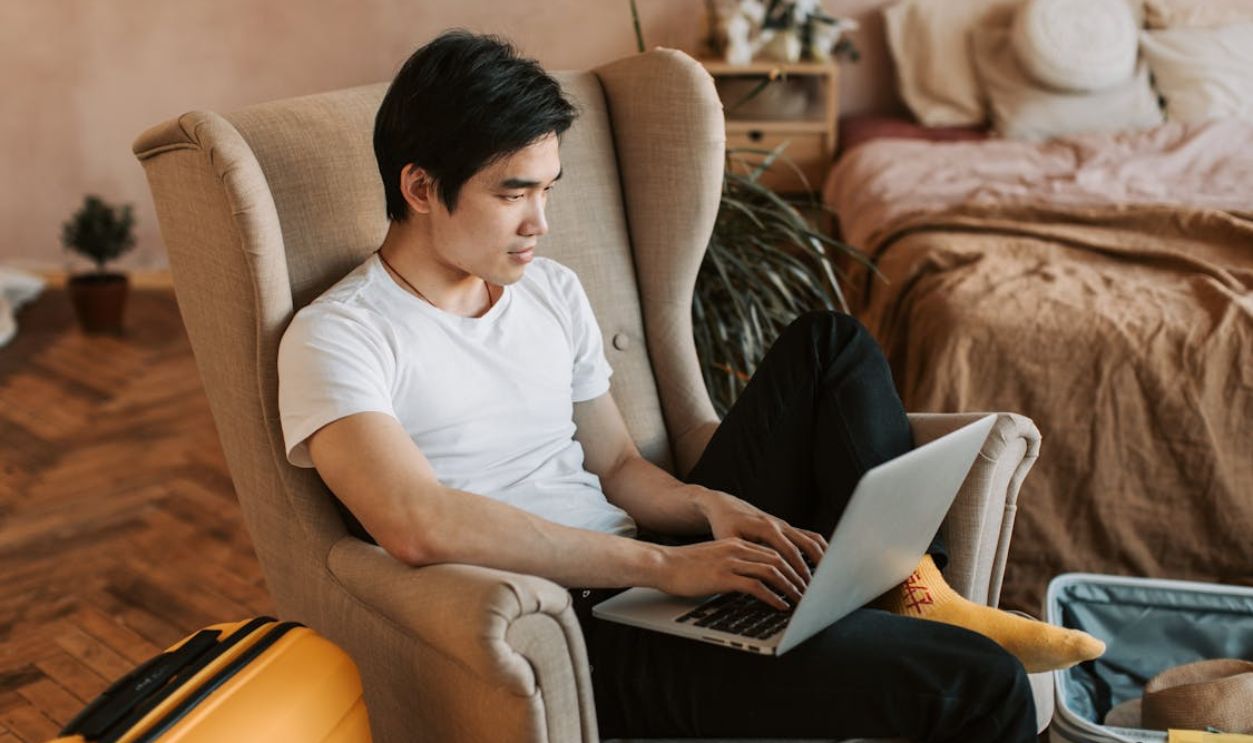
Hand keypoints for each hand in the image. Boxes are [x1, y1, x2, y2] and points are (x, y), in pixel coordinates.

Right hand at [655, 538, 805, 610]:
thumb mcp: (713, 559)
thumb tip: (749, 581)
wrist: (661, 564)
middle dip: (796, 577)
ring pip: (772, 571)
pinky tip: (780, 606)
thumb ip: (733, 565)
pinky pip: (756, 586)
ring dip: (789, 587)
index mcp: (736, 543)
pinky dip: (773, 597)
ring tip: (800, 600)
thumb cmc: (683, 566)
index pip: (773, 552)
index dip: (791, 566)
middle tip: (808, 592)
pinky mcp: (723, 576)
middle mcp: (737, 549)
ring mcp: (731, 561)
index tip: (802, 580)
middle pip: (778, 559)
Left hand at [696, 487, 827, 587]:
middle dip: (813, 569)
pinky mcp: (787, 528)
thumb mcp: (728, 540)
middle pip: (805, 546)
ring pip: (811, 540)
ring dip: (821, 558)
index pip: (790, 552)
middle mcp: (780, 525)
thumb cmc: (725, 525)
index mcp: (767, 528)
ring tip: (828, 579)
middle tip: (817, 589)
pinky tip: (823, 565)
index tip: (804, 587)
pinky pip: (809, 537)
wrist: (725, 507)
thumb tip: (751, 576)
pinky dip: (819, 550)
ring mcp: (785, 525)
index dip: (799, 570)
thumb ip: (742, 555)